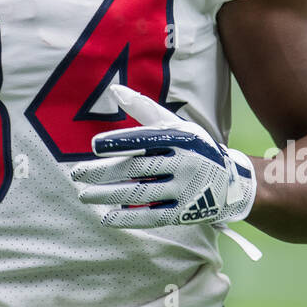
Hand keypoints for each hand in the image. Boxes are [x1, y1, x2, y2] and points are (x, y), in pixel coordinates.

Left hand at [71, 84, 256, 231]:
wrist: (229, 182)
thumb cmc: (192, 147)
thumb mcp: (174, 125)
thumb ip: (143, 108)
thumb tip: (114, 89)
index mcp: (179, 138)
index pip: (145, 139)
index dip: (120, 142)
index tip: (94, 146)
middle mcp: (183, 162)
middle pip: (138, 168)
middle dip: (104, 172)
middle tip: (76, 174)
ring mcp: (184, 189)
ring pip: (141, 193)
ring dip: (109, 195)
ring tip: (84, 195)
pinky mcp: (183, 212)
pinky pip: (152, 216)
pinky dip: (128, 218)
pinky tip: (106, 217)